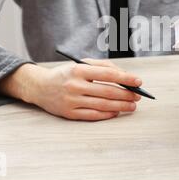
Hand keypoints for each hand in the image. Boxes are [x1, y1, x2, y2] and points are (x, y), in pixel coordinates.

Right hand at [0, 59, 141, 120]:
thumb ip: (103, 66)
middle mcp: (75, 85)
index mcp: (78, 70)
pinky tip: (116, 112)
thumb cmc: (66, 73)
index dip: (126, 79)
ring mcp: (72, 101)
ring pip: (102, 105)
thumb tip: (124, 76)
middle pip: (107, 92)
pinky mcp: (69, 113)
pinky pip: (93, 116)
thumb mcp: (81, 64)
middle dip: (126, 95)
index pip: (108, 74)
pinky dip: (107, 115)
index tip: (138, 81)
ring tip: (132, 106)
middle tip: (138, 96)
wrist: (39, 87)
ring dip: (120, 106)